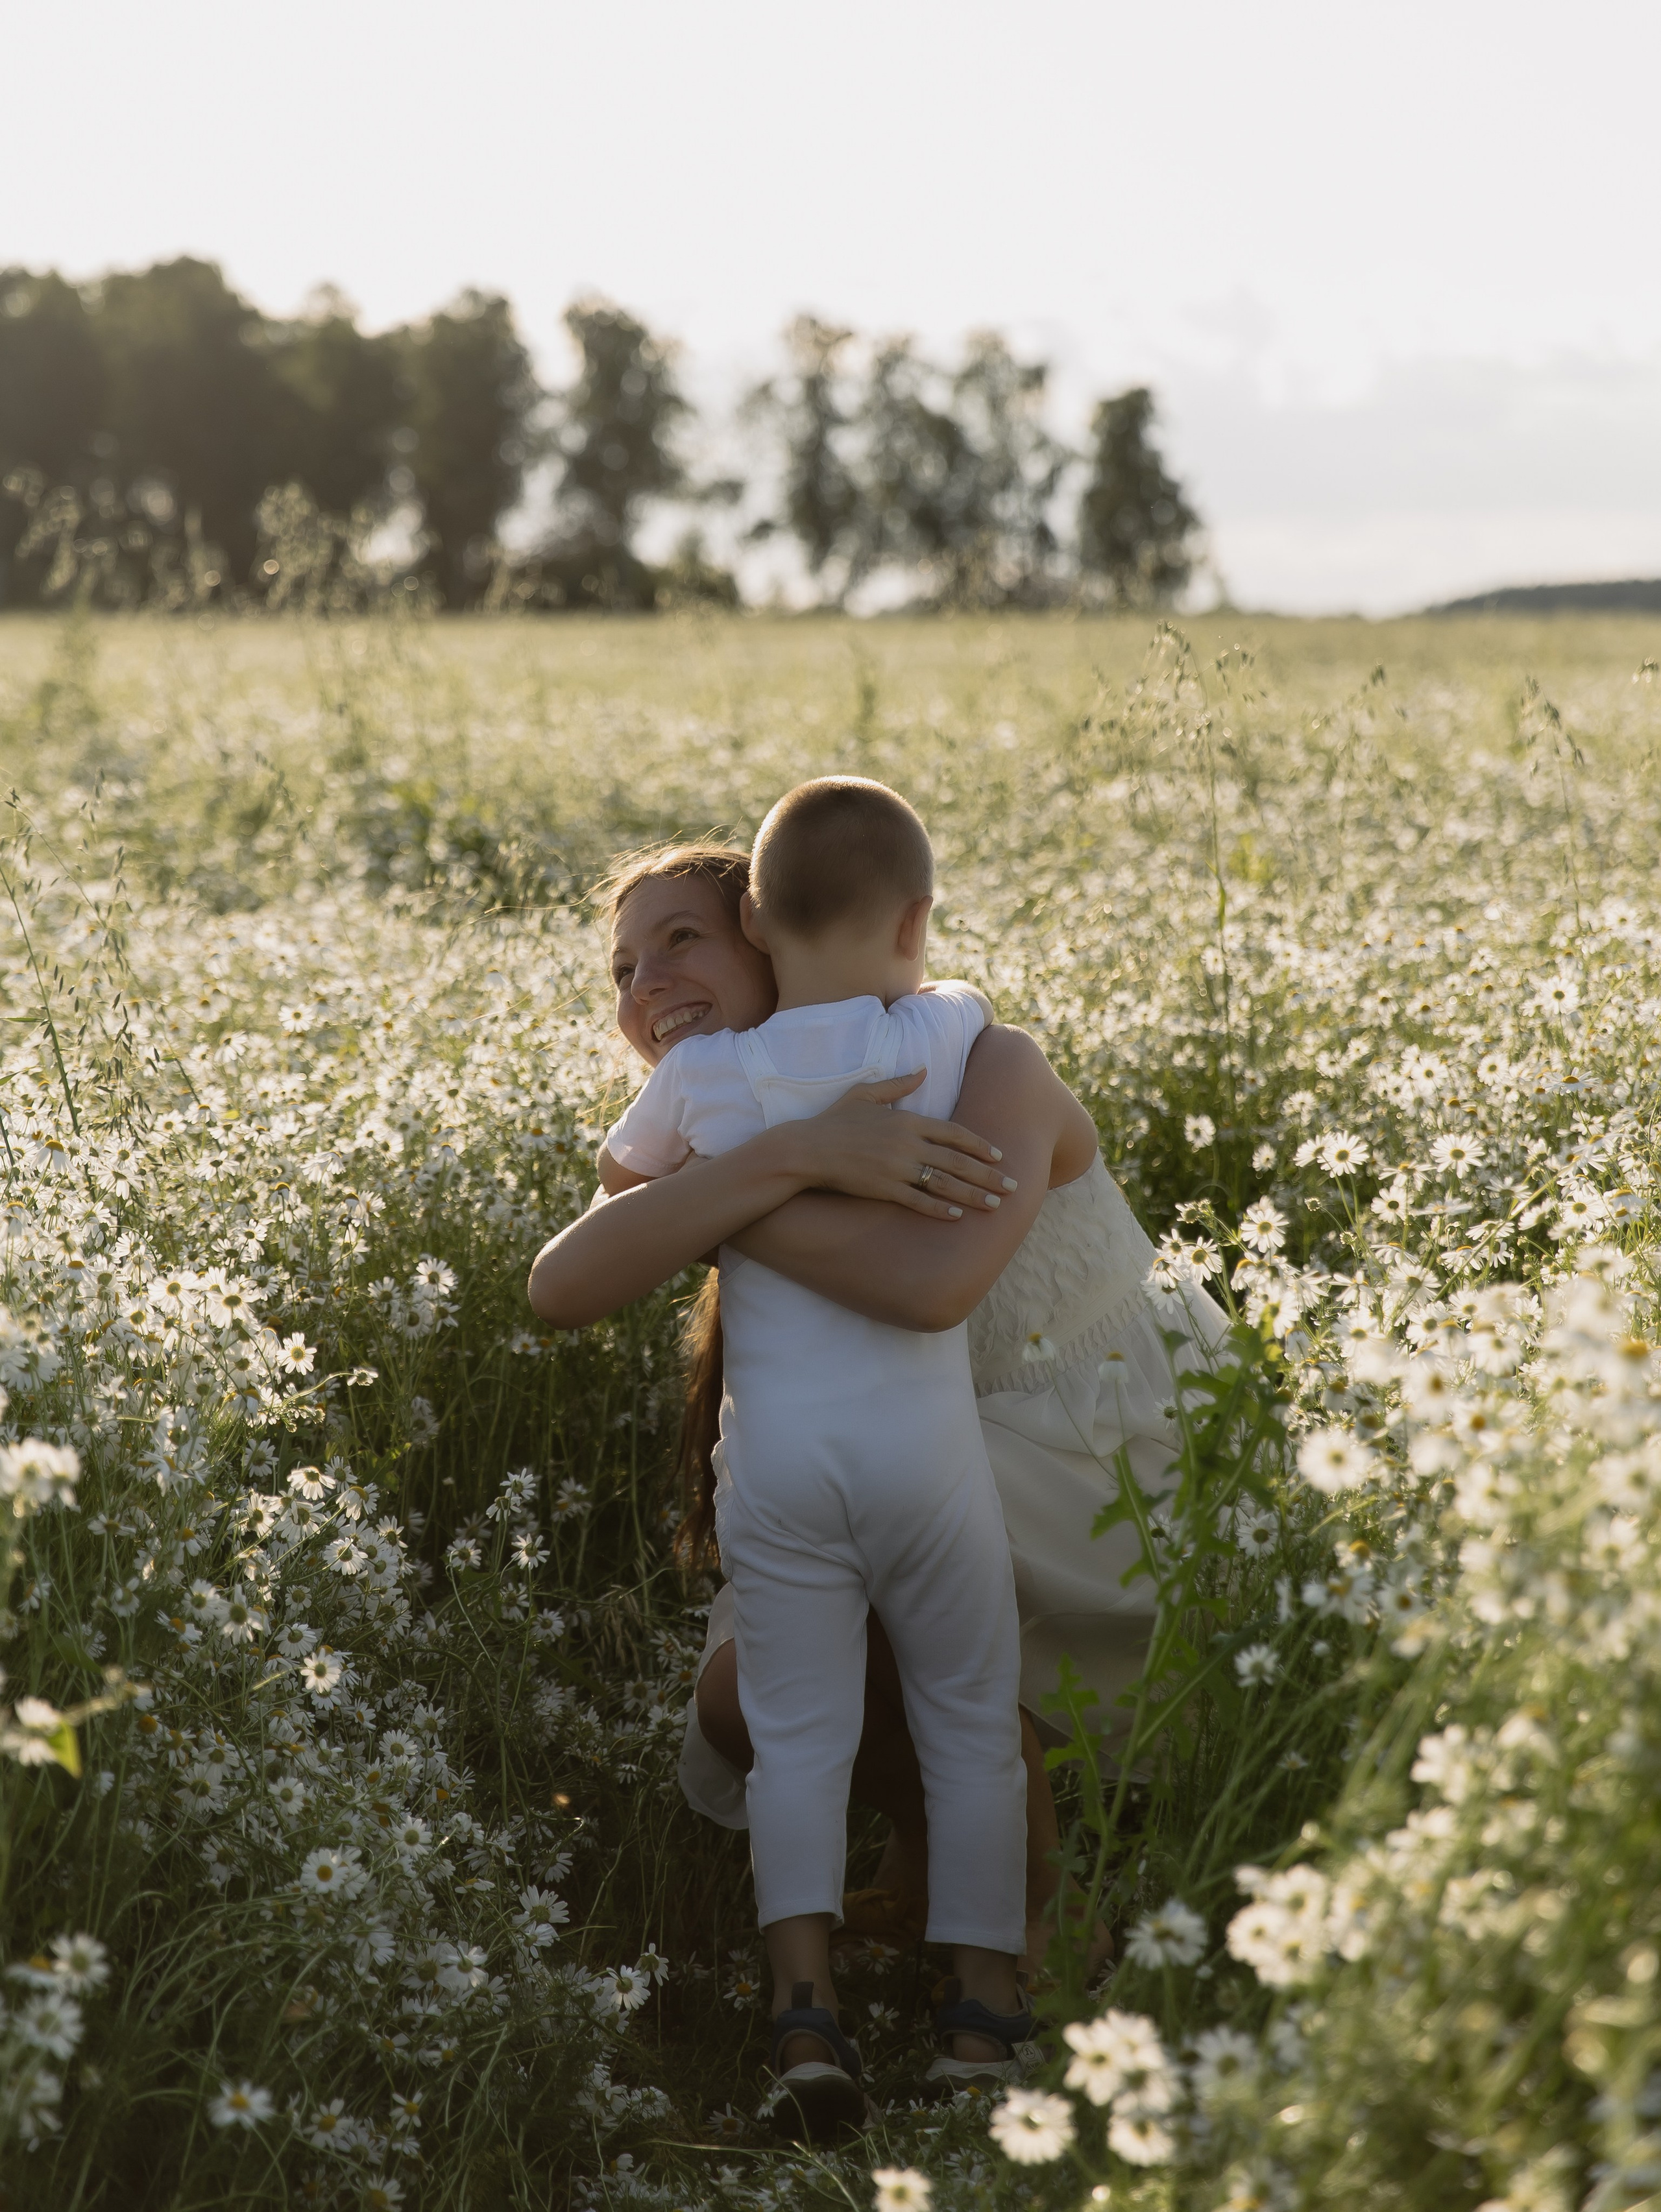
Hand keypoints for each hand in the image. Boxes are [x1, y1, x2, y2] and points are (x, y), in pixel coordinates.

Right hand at [781, 1070, 1017, 1218]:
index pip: (954, 1133)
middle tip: (1013, 1186)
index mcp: (906, 1121)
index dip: (980, 1145)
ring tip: (995, 1205)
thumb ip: (898, 1084)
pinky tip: (958, 1216)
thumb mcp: (865, 1094)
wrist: (805, 1149)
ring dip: (973, 1195)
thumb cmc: (833, 1121)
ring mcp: (896, 1169)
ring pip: (945, 1183)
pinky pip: (919, 1201)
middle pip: (958, 1161)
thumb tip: (923, 1070)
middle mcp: (907, 1145)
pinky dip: (940, 1209)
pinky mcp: (883, 1189)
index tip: (999, 1155)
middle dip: (989, 1175)